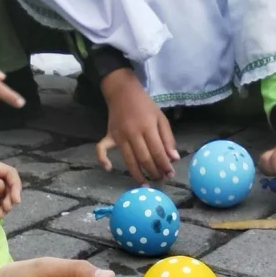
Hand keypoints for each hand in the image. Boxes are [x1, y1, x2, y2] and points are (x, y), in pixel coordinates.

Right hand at [97, 69, 178, 183]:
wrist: (123, 92)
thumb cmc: (145, 105)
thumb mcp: (161, 118)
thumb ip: (168, 139)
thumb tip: (173, 159)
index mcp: (148, 127)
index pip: (157, 151)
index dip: (165, 165)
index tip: (170, 175)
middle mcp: (133, 133)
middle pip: (144, 158)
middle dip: (153, 172)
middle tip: (160, 179)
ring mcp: (119, 135)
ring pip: (128, 160)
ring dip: (137, 175)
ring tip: (146, 184)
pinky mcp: (109, 135)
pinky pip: (101, 149)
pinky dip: (102, 159)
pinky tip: (109, 169)